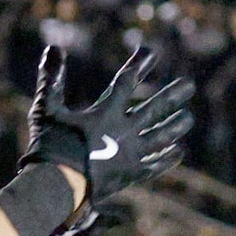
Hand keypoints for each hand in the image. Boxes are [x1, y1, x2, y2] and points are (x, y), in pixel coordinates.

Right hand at [24, 46, 193, 206]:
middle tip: (189, 85)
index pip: (127, 82)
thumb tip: (53, 48)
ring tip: (189, 118)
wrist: (57, 187)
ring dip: (175, 126)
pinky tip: (178, 152)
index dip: (139, 65)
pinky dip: (167, 158)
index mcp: (105, 113)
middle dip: (173, 95)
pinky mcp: (130, 175)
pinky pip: (154, 165)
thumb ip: (50, 80)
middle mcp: (124, 131)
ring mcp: (130, 154)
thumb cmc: (49, 146)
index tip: (151, 52)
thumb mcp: (46, 109)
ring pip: (160, 137)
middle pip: (155, 109)